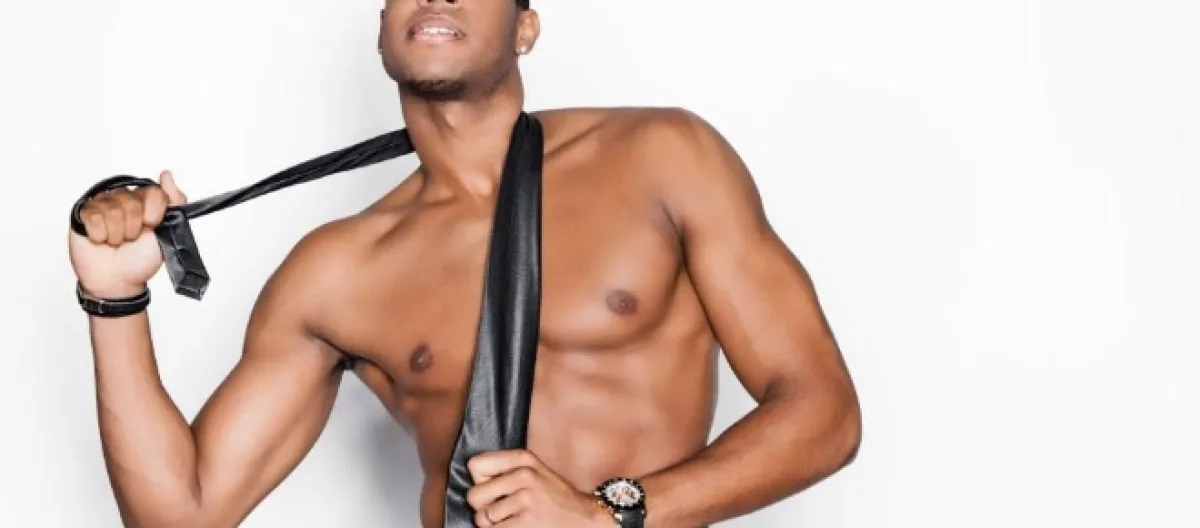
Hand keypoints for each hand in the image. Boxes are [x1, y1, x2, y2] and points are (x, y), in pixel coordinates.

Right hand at [68, 170, 187, 297]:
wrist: (118, 280)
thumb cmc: (141, 259)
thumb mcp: (168, 232)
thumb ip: (174, 202)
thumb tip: (166, 174)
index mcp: (145, 200)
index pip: (154, 193)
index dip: (153, 215)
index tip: (151, 228)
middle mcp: (124, 198)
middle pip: (132, 202)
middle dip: (133, 229)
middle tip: (130, 239)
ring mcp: (103, 204)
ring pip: (113, 211)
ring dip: (116, 235)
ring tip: (116, 242)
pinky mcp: (84, 213)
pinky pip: (94, 218)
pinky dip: (100, 236)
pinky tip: (101, 240)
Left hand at [466, 449, 612, 526]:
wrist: (584, 518)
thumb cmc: (554, 497)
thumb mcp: (535, 471)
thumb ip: (506, 469)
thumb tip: (473, 480)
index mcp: (523, 458)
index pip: (475, 465)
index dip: (480, 481)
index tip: (495, 489)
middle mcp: (524, 474)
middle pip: (473, 495)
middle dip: (482, 508)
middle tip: (502, 510)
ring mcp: (526, 499)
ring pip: (482, 518)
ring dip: (493, 525)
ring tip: (513, 520)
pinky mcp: (526, 521)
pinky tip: (518, 527)